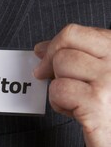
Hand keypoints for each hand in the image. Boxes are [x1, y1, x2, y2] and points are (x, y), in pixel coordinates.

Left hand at [34, 23, 110, 146]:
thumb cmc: (109, 113)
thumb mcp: (98, 77)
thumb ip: (77, 58)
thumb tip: (43, 49)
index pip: (75, 32)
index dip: (53, 45)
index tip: (42, 56)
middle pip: (64, 48)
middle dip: (50, 66)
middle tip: (50, 80)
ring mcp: (107, 81)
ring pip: (60, 67)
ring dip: (58, 87)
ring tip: (73, 100)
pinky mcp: (96, 103)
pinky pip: (59, 90)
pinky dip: (58, 103)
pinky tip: (73, 111)